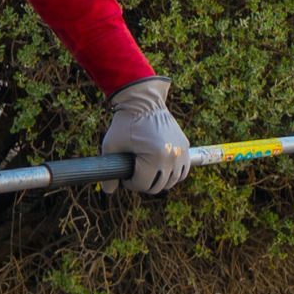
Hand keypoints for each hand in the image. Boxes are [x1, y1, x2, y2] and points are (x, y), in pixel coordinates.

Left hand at [99, 76, 191, 193]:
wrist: (144, 102)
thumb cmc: (125, 122)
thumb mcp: (111, 145)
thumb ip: (109, 169)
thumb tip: (108, 191)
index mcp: (155, 157)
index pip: (143, 185)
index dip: (130, 183)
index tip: (125, 175)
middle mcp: (171, 156)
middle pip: (158, 186)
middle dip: (144, 183)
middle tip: (135, 174)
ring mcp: (181, 152)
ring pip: (172, 181)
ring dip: (159, 181)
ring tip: (147, 172)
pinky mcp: (185, 147)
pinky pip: (183, 171)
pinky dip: (173, 174)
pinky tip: (161, 170)